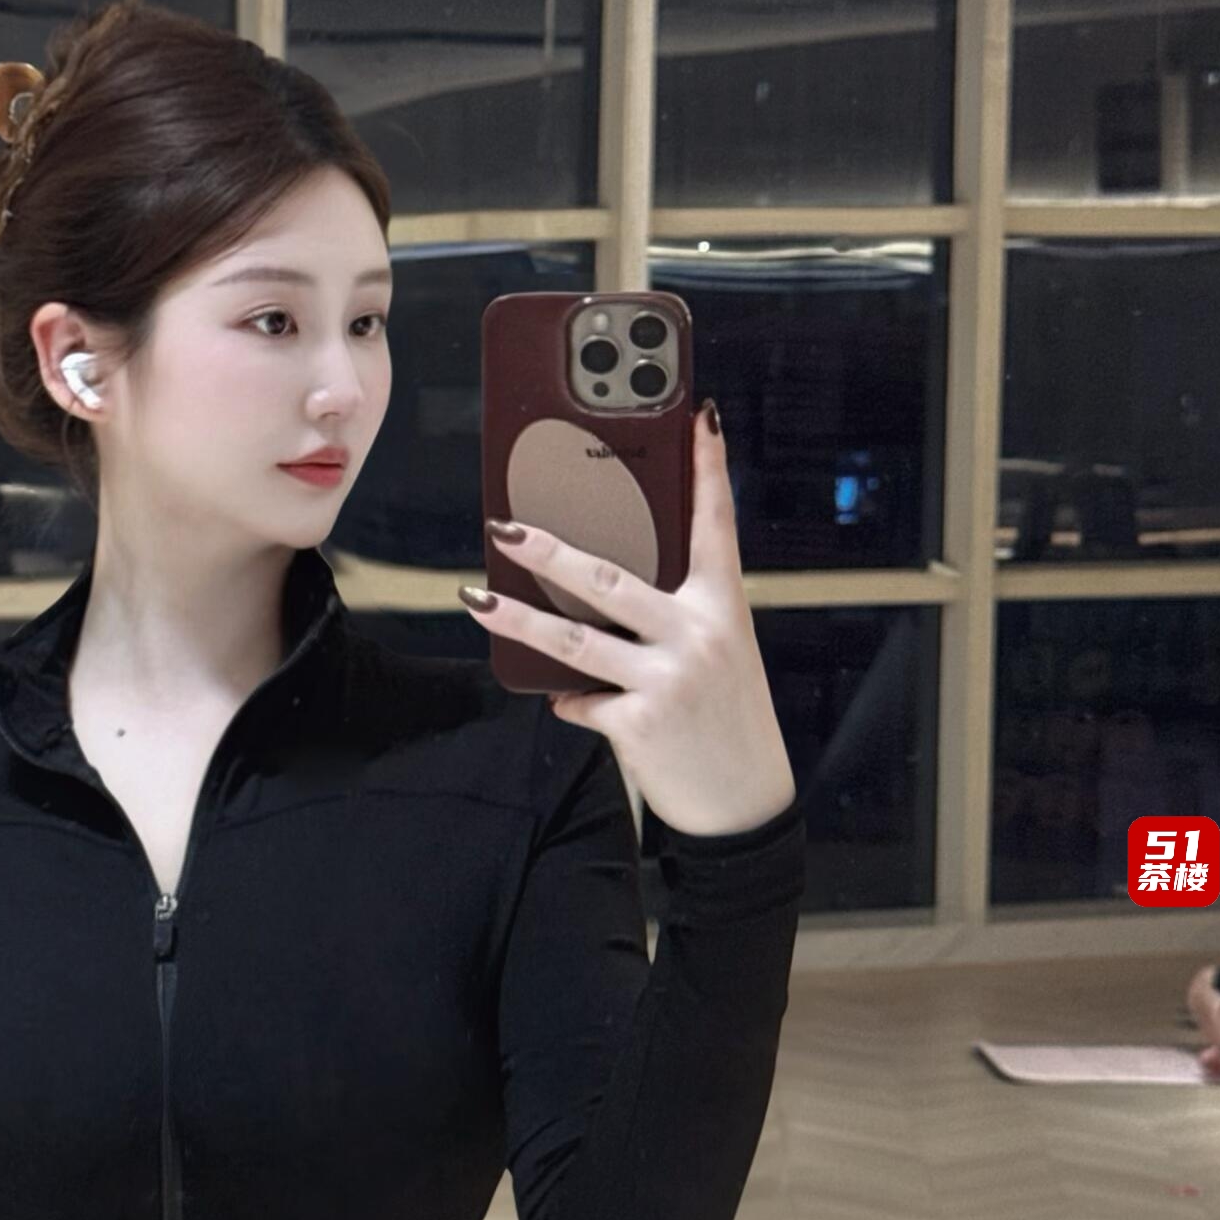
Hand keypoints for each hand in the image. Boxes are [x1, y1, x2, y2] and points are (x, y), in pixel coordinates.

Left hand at [461, 403, 795, 837]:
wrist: (744, 803)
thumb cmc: (721, 717)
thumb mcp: (716, 653)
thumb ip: (669, 616)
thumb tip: (589, 587)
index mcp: (723, 606)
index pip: (716, 524)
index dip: (707, 468)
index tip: (696, 415)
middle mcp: (699, 633)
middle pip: (609, 578)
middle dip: (549, 550)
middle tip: (504, 527)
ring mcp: (668, 677)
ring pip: (573, 639)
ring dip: (516, 618)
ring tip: (475, 597)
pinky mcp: (640, 722)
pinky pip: (578, 701)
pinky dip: (567, 701)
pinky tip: (568, 702)